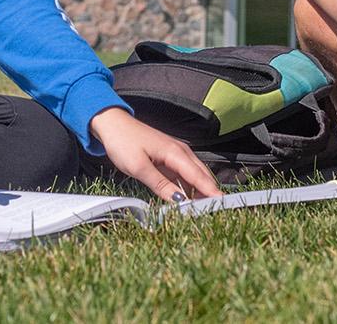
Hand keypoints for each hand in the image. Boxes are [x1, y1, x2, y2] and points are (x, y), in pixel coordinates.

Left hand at [90, 108, 221, 200]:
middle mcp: (180, 152)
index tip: (224, 206)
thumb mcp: (139, 167)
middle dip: (210, 194)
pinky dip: (189, 187)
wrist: (112, 124)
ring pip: (194, 176)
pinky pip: (184, 175)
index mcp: (176, 153)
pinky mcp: (168, 158)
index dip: (212, 193)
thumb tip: (179, 200)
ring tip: (204, 209)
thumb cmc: (123, 141)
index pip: (200, 177)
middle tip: (217, 212)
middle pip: (202, 176)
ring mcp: (175, 154)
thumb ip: (160, 185)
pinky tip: (188, 198)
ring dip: (200, 191)